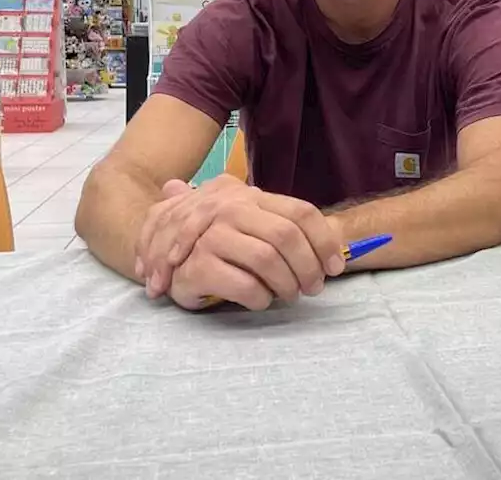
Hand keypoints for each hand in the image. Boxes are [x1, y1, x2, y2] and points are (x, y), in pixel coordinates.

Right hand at [135, 174, 345, 306]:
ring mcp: (213, 234)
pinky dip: (261, 299)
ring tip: (289, 296)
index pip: (302, 212)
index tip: (336, 268)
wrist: (161, 250)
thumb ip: (287, 231)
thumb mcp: (251, 226)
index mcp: (252, 198)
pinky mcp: (199, 265)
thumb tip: (339, 252)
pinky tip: (260, 301)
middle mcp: (234, 209)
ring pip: (268, 260)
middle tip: (313, 289)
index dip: (325, 242)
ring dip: (287, 285)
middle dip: (309, 268)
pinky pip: (245, 285)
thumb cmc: (217, 242)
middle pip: (288, 237)